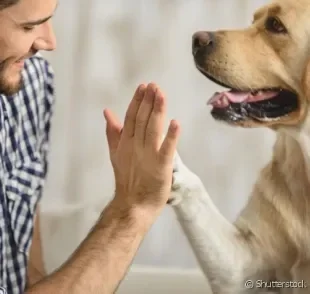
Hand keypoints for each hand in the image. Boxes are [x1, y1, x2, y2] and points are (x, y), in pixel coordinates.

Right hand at [103, 83, 179, 213]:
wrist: (132, 204)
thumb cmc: (127, 178)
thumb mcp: (116, 153)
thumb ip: (113, 132)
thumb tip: (107, 111)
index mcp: (126, 141)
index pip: (131, 117)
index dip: (138, 101)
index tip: (144, 86)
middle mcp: (136, 145)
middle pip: (142, 119)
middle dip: (148, 101)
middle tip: (154, 85)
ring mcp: (148, 155)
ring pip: (153, 129)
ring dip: (157, 111)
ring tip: (161, 94)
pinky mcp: (161, 166)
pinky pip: (166, 149)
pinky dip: (171, 136)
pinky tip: (175, 123)